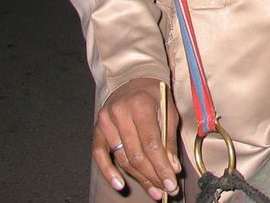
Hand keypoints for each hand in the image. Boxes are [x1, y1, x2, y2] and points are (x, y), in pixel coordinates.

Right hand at [92, 77, 180, 200]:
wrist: (133, 79)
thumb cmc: (155, 96)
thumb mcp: (169, 111)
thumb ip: (169, 139)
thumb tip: (173, 168)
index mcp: (141, 106)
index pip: (151, 143)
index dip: (161, 167)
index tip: (171, 184)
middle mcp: (120, 113)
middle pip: (136, 154)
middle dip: (152, 176)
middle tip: (164, 191)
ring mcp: (105, 121)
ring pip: (121, 158)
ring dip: (138, 178)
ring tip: (153, 191)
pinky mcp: (97, 129)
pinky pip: (99, 155)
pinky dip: (108, 172)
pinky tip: (119, 184)